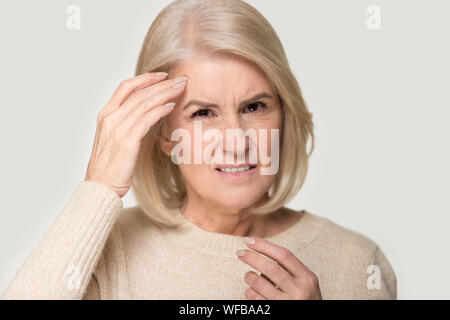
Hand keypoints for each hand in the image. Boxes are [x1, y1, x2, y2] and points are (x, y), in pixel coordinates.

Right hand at [84, 72, 187, 197]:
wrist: (101, 186)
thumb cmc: (110, 165)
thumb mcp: (115, 138)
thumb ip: (127, 123)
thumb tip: (147, 113)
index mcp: (106, 114)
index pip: (126, 87)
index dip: (145, 78)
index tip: (162, 75)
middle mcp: (110, 118)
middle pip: (139, 93)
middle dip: (162, 84)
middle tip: (180, 79)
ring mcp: (117, 129)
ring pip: (144, 103)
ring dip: (165, 94)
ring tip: (180, 89)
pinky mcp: (127, 141)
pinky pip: (146, 120)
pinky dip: (160, 111)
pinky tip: (171, 106)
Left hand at [237, 237, 321, 299]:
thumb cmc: (305, 300)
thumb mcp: (306, 283)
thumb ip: (291, 269)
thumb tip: (262, 249)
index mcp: (307, 278)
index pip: (284, 255)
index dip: (264, 245)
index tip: (248, 240)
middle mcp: (299, 290)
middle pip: (270, 267)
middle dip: (252, 257)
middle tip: (240, 253)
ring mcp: (287, 303)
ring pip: (259, 283)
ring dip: (249, 277)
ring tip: (248, 276)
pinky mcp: (275, 312)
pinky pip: (255, 299)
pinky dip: (250, 293)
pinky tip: (252, 292)